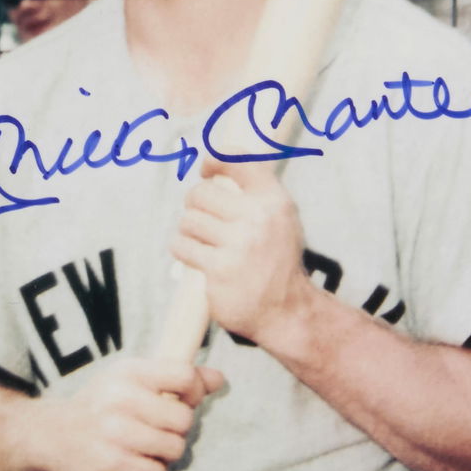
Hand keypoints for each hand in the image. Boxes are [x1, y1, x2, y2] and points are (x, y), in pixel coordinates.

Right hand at [38, 357, 222, 470]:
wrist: (53, 436)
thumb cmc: (102, 405)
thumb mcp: (133, 381)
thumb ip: (177, 379)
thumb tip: (219, 379)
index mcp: (129, 372)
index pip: (185, 376)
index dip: (194, 392)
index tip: (183, 400)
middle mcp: (120, 398)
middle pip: (183, 419)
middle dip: (177, 430)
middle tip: (158, 430)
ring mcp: (114, 432)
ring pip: (174, 449)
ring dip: (165, 454)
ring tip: (146, 449)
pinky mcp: (112, 463)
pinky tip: (134, 465)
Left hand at [172, 157, 311, 345]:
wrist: (288, 311)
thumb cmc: (276, 261)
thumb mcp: (278, 218)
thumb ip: (253, 191)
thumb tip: (213, 160)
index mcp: (275, 201)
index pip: (240, 161)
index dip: (215, 159)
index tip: (205, 168)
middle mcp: (259, 218)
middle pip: (200, 194)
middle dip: (194, 205)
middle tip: (202, 219)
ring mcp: (239, 245)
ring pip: (188, 221)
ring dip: (189, 232)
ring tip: (204, 243)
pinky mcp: (219, 269)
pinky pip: (182, 246)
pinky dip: (183, 250)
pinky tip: (196, 257)